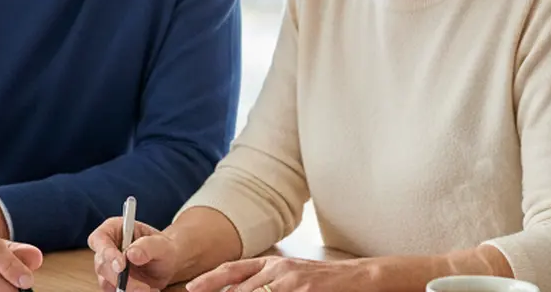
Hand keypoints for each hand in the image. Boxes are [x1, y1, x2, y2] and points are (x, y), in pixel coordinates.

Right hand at [88, 217, 181, 291]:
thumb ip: (147, 246)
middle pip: (101, 264)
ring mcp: (108, 267)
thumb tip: (132, 254)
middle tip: (141, 287)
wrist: (167, 263)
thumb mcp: (160, 243)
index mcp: (113, 229)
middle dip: (120, 278)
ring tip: (148, 289)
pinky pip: (114, 291)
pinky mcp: (113, 282)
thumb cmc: (162, 247)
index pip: (99, 238)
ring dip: (127, 289)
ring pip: (106, 282)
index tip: (121, 266)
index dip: (106, 253)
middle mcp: (106, 248)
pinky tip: (148, 290)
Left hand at [185, 256, 378, 291]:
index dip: (209, 279)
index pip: (233, 269)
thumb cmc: (323, 281)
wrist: (359, 277)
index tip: (191, 289)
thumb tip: (236, 290)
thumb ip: (265, 282)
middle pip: (239, 289)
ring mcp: (291, 282)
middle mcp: (278, 269)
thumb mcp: (291, 275)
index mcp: (272, 262)